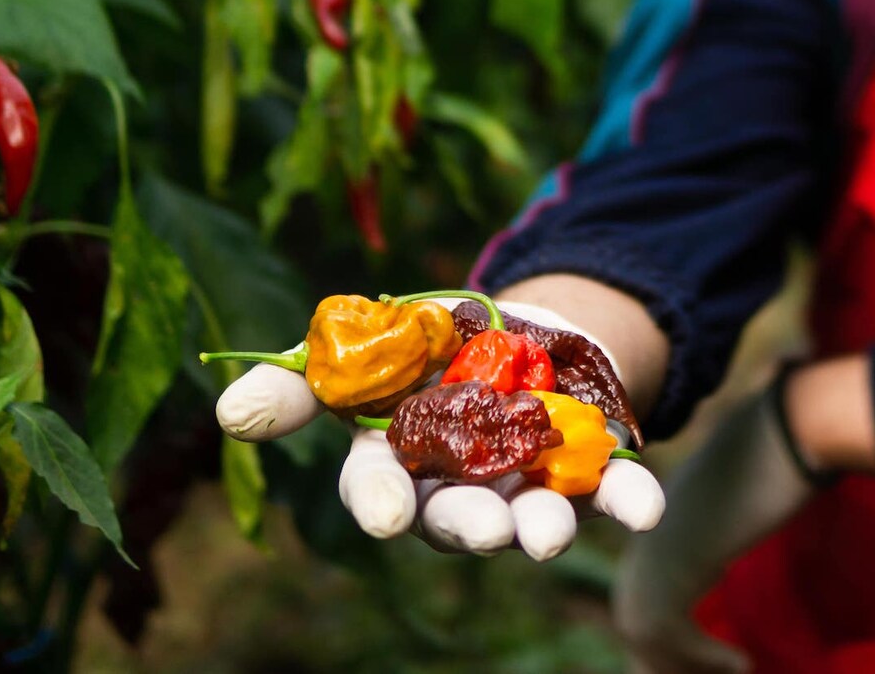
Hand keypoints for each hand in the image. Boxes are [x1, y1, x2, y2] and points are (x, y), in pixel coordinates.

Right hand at [213, 299, 664, 557]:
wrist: (512, 342)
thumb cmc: (419, 358)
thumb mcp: (361, 357)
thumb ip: (301, 386)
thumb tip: (228, 411)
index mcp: (401, 465)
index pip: (380, 489)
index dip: (381, 500)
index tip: (386, 515)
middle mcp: (461, 489)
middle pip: (460, 516)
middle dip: (474, 525)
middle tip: (490, 531)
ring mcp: (526, 484)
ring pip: (533, 516)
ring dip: (546, 525)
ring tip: (553, 533)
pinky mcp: (589, 471)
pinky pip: (613, 491)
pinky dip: (631, 499)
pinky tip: (647, 508)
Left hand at [612, 369, 824, 673]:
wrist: (788, 429)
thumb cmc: (778, 458)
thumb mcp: (735, 503)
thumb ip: (712, 534)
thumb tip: (716, 569)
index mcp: (652, 517)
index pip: (640, 592)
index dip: (665, 637)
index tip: (713, 657)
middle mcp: (642, 531)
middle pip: (635, 614)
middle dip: (668, 658)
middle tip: (720, 670)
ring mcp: (653, 542)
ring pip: (644, 629)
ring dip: (686, 663)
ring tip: (733, 671)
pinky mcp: (676, 556)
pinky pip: (669, 630)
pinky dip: (702, 657)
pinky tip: (741, 663)